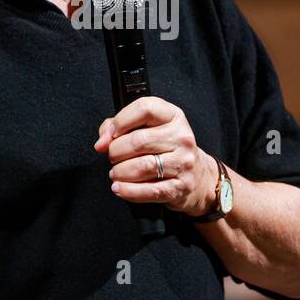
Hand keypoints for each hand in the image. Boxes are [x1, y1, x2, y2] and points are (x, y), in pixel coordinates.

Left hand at [94, 96, 218, 216]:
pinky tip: (119, 188)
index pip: (145, 108)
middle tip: (112, 157)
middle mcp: (181, 137)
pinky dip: (129, 191)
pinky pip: (150, 190)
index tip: (109, 134)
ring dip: (121, 172)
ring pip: (143, 167)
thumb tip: (102, 142)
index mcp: (173, 116)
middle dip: (116, 151)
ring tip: (116, 173)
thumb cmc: (165, 149)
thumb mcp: (148, 128)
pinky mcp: (180, 187)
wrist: (197, 176)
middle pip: (139, 141)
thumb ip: (120, 127)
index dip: (121, 121)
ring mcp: (183, 163)